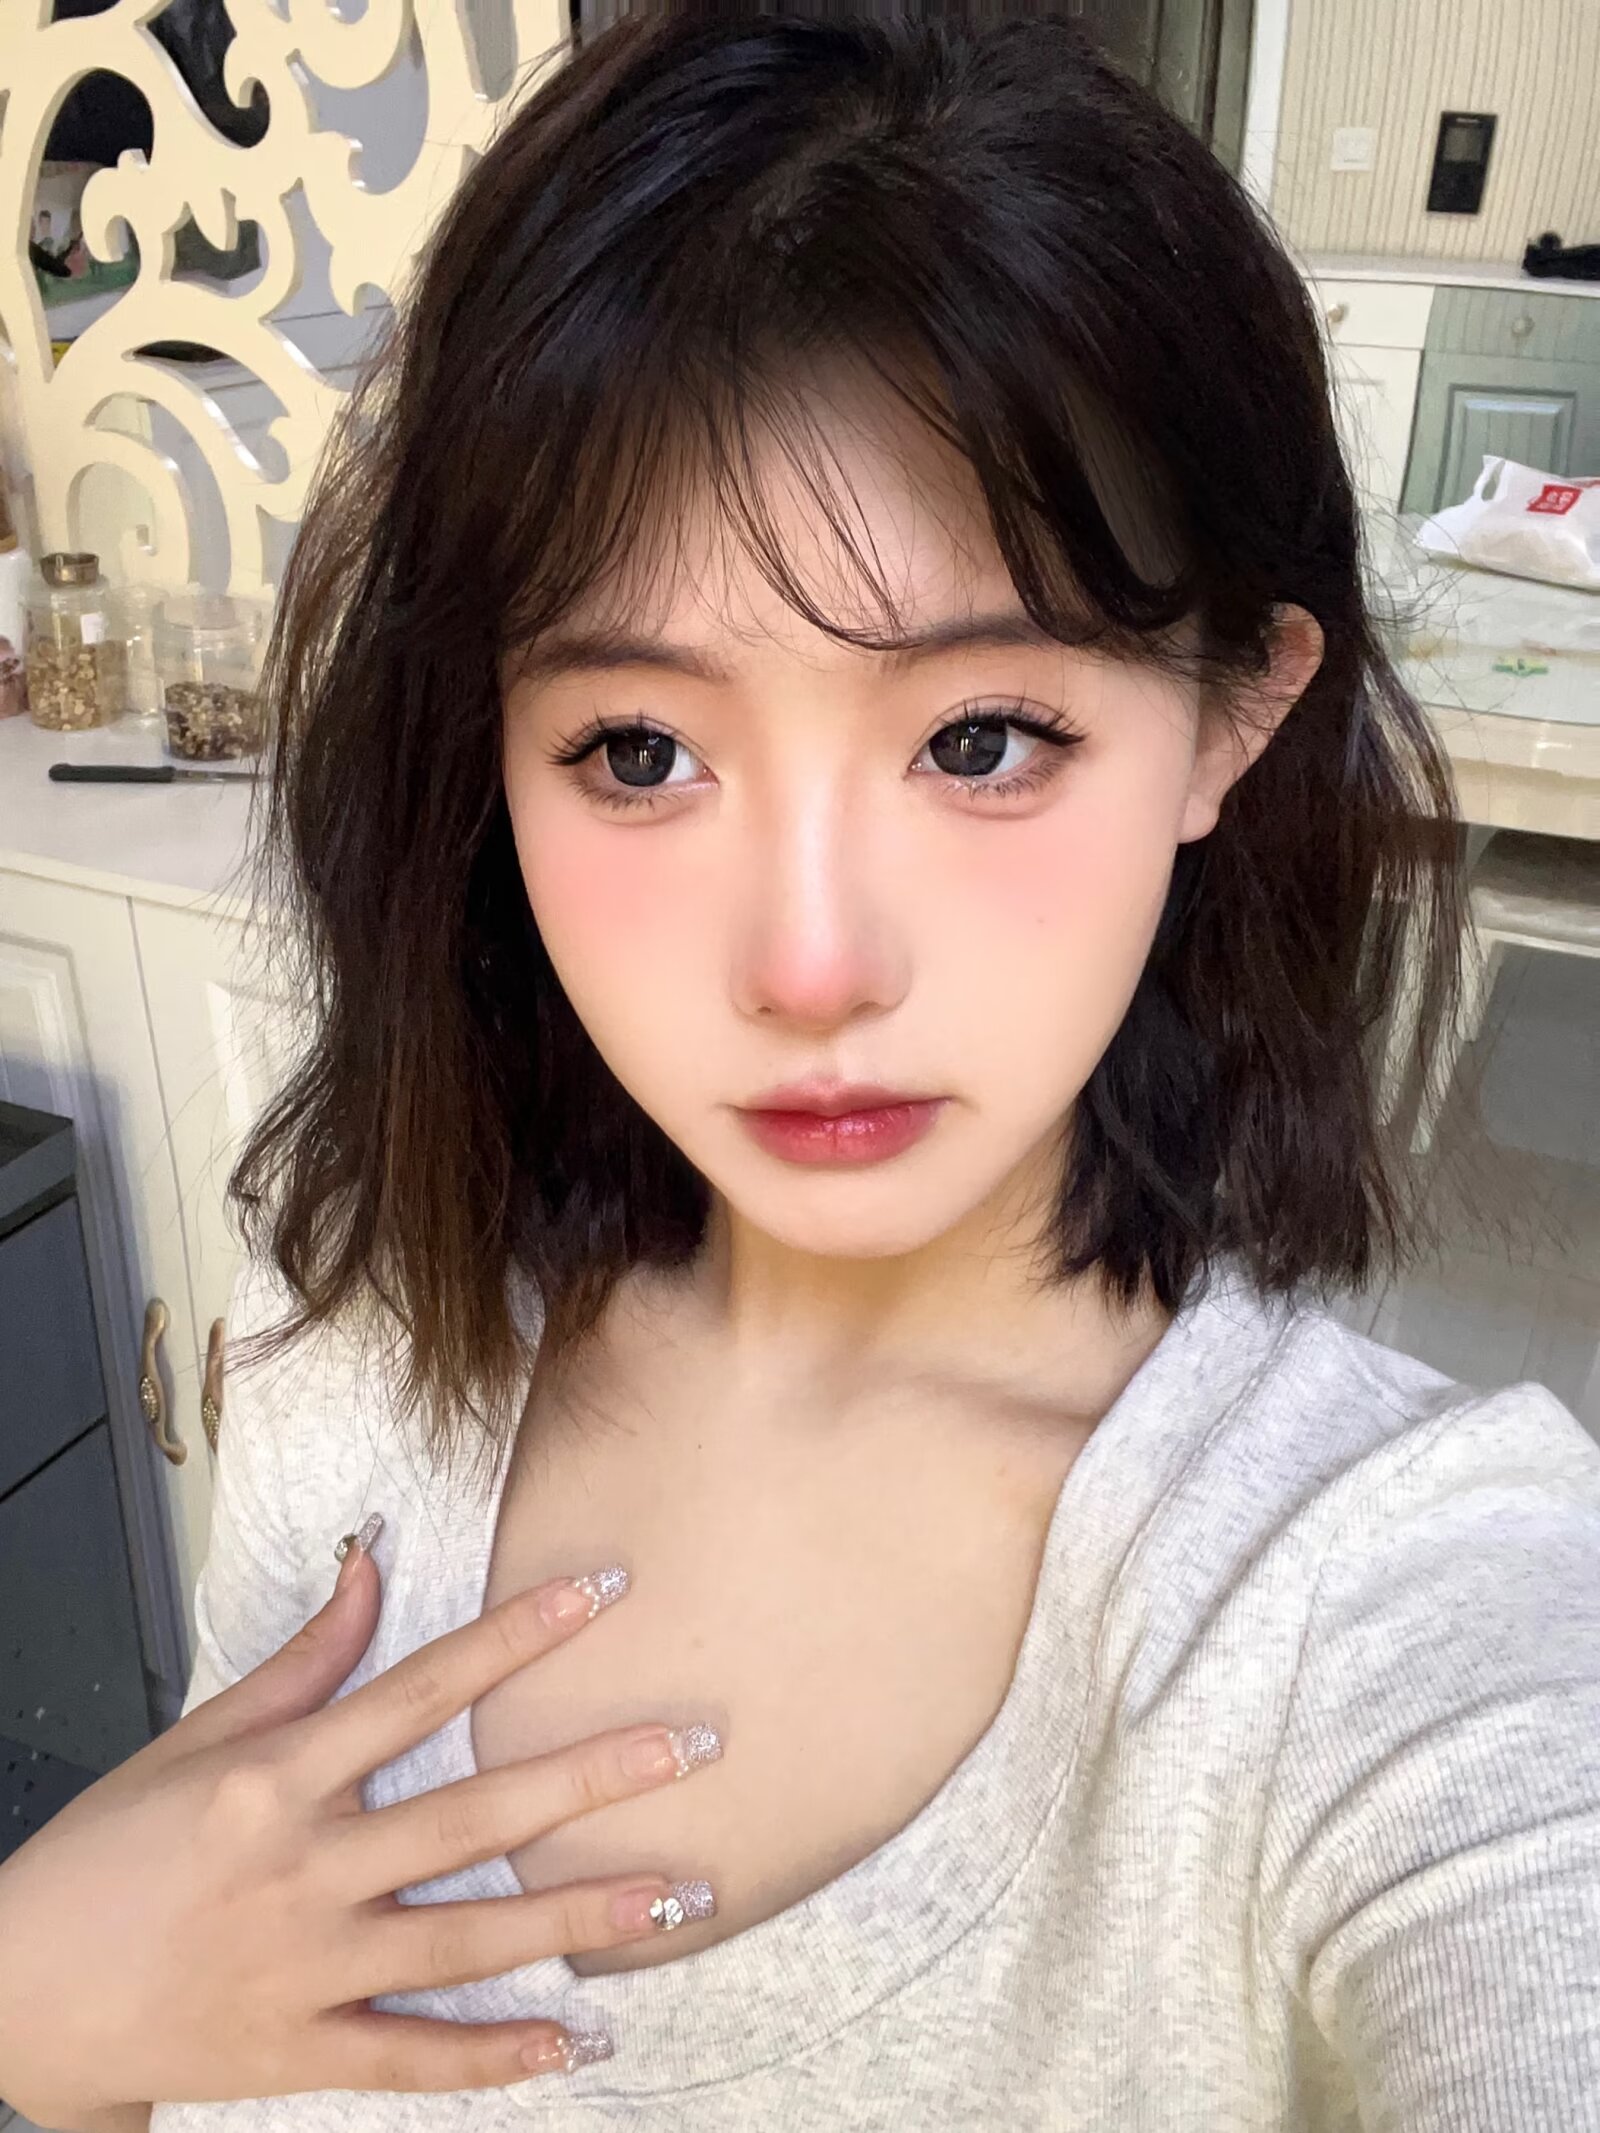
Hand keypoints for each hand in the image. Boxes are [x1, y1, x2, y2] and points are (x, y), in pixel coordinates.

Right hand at [0, 1543, 719, 2121]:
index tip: (602, 1594)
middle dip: (589, 1777)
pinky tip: (574, 2045)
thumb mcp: (199, 1739)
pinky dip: (494, 2057)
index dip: (516, 1637)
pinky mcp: (297, 2051)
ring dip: (579, 1918)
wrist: (16, 1991)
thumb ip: (303, 1660)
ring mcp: (306, 1966)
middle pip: (473, 1813)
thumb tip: (372, 1567)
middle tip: (691, 1746)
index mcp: (279, 1776)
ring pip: (466, 1939)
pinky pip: (411, 2059)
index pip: (423, 1688)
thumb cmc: (109, 1852)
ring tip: (676, 1894)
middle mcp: (304, 1866)